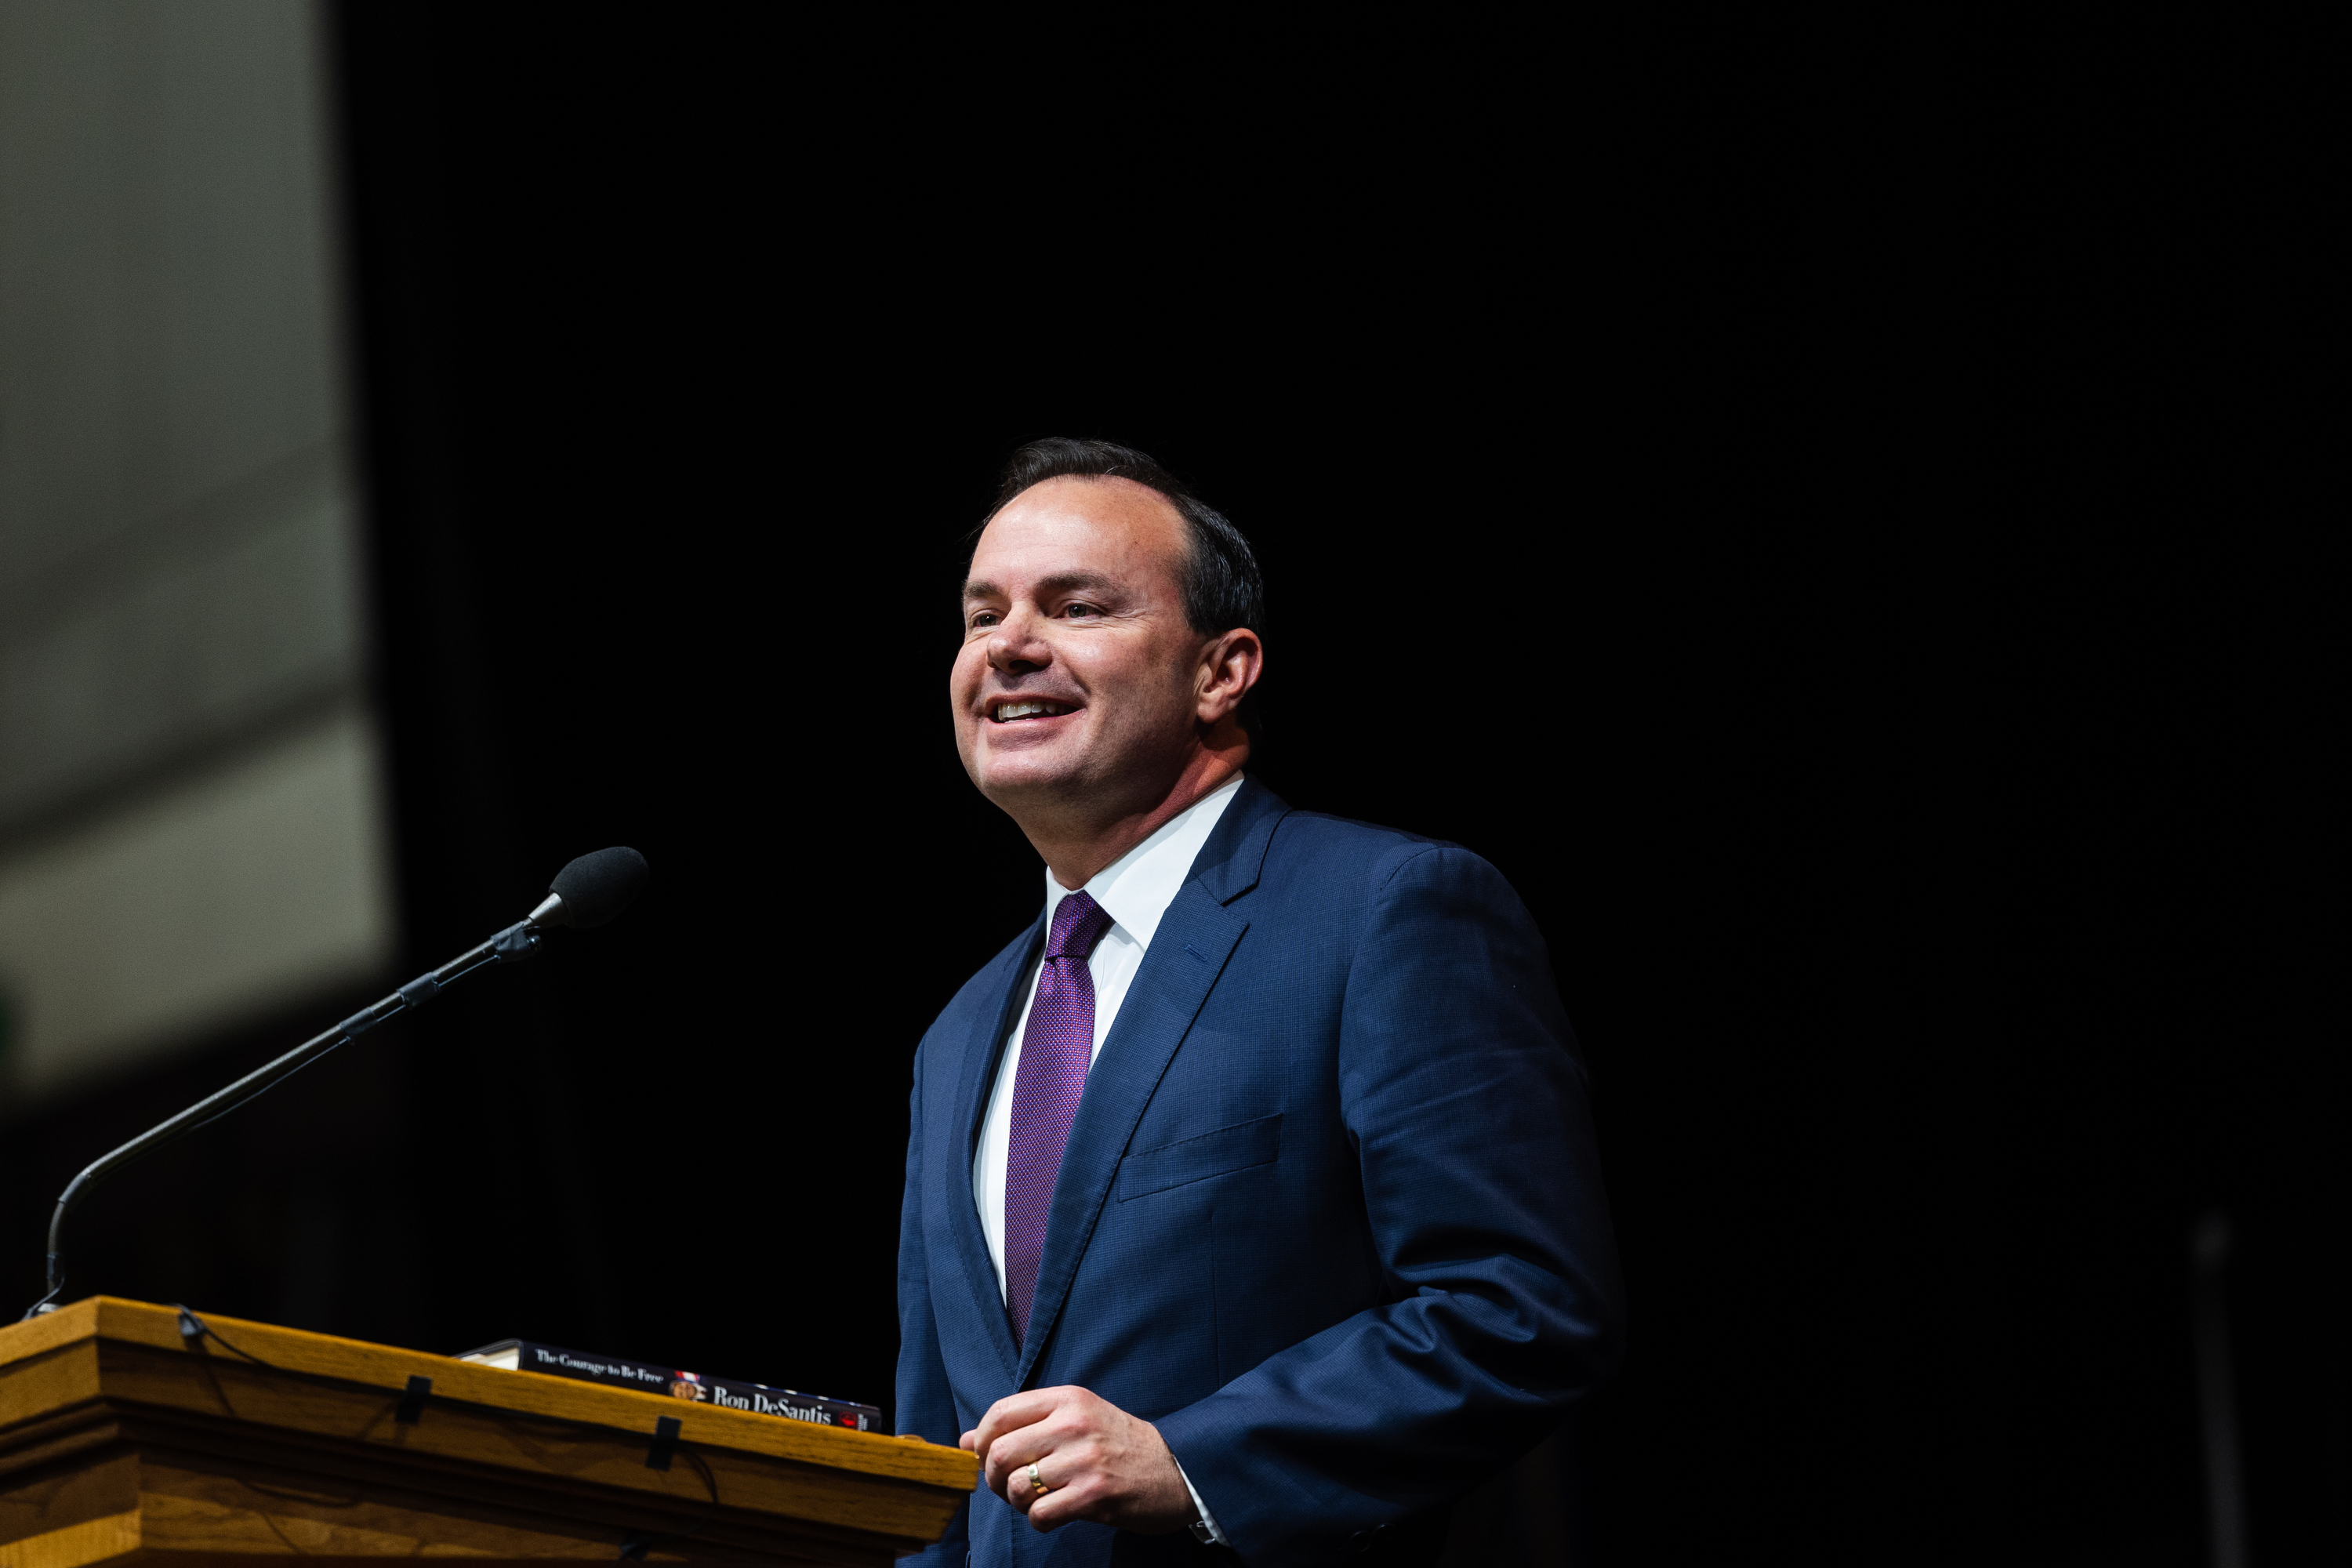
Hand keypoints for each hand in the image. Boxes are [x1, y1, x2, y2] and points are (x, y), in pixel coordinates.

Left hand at [960, 1386, 1193, 1534]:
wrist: (1177, 1470)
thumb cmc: (1120, 1445)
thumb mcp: (1076, 1420)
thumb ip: (1025, 1424)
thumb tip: (966, 1441)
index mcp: (1068, 1399)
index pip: (1001, 1412)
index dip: (981, 1440)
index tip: (986, 1458)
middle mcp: (1074, 1423)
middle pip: (1000, 1452)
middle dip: (994, 1478)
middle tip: (1011, 1487)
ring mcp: (1085, 1459)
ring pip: (1017, 1487)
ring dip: (1018, 1503)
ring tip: (1038, 1501)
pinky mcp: (1095, 1494)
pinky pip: (1040, 1514)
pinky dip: (1038, 1521)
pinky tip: (1054, 1516)